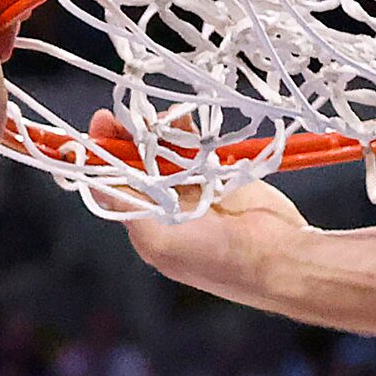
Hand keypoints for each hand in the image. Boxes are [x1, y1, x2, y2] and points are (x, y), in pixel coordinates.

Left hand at [86, 110, 311, 292]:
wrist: (278, 256)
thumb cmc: (218, 260)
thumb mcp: (161, 242)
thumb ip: (129, 209)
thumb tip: (97, 182)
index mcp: (149, 228)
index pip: (115, 187)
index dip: (102, 158)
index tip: (96, 128)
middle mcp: (168, 208)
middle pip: (136, 164)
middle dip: (126, 138)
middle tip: (120, 115)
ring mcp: (194, 190)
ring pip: (163, 151)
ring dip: (156, 131)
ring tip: (155, 118)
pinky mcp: (220, 174)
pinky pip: (195, 146)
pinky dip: (184, 130)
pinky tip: (178, 119)